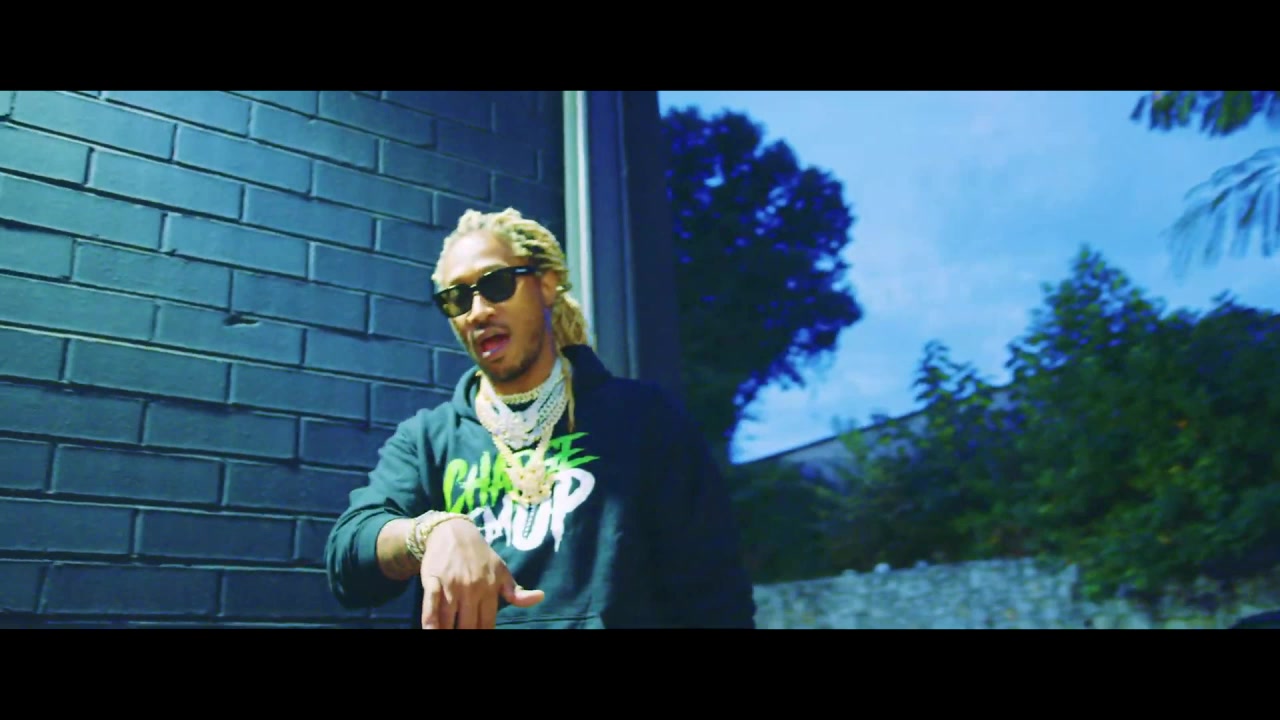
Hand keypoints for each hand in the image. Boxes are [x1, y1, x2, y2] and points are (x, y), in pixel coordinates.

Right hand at [418, 518, 543, 628]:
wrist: (454, 531)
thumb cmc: (480, 555)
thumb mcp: (501, 570)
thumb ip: (516, 591)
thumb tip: (541, 597)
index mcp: (490, 588)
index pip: (487, 623)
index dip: (483, 634)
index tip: (478, 639)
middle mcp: (472, 588)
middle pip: (467, 625)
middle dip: (466, 634)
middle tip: (463, 636)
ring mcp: (452, 584)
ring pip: (448, 618)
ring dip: (447, 631)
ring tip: (446, 638)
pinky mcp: (433, 579)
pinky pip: (431, 603)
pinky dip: (429, 619)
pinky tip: (430, 630)